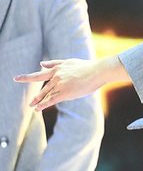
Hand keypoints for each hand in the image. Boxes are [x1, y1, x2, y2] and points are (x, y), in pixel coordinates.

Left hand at [14, 55, 128, 110]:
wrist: (97, 71)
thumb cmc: (86, 67)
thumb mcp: (69, 62)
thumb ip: (54, 63)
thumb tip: (41, 64)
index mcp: (56, 69)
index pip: (39, 74)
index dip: (26, 77)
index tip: (17, 78)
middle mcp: (56, 76)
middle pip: (42, 88)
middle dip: (36, 96)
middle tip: (30, 103)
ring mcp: (59, 85)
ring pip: (46, 95)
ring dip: (39, 102)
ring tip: (33, 107)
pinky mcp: (65, 93)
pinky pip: (51, 100)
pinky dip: (43, 105)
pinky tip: (38, 109)